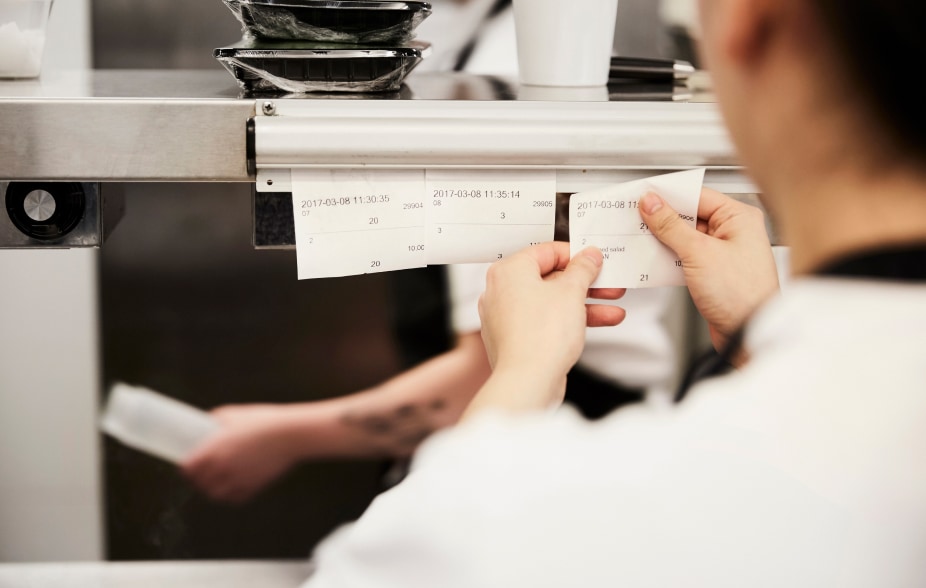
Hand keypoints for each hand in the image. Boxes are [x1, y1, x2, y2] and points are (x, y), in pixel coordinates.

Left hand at [182, 404, 301, 503]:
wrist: (291, 434)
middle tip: (199, 473)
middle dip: (197, 478)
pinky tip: (232, 486)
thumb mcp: (234, 413)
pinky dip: (230, 495)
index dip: (186, 467)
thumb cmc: (264, 421)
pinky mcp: (253, 486)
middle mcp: (222, 467)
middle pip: (199, 483)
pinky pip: (235, 499)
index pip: (188, 468)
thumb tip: (206, 423)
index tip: (188, 464)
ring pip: (215, 494)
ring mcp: (238, 479)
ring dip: (212, 489)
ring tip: (214, 482)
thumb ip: (215, 420)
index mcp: (214, 449)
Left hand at [472, 242, 624, 411]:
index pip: (547, 252)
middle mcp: (502, 291)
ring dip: (585, 303)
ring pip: (551, 301)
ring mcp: (506, 316)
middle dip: (586, 283)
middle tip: (608, 283)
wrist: (527, 382)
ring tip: (613, 305)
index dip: (576, 255)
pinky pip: (545, 321)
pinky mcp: (516, 338)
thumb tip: (588, 256)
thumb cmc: (540, 337)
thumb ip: (583, 269)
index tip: (595, 261)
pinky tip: (600, 321)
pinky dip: (570, 319)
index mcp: (509, 271)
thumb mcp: (571, 292)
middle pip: (550, 278)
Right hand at [640, 188, 779, 351]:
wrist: (749, 333)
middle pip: (690, 216)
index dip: (669, 196)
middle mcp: (734, 232)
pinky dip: (670, 257)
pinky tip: (654, 259)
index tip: (644, 197)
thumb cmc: (741, 295)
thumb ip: (671, 226)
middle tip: (637, 219)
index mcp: (739, 218)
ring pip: (686, 237)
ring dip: (664, 240)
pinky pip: (687, 256)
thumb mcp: (698, 253)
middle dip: (663, 219)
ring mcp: (724, 252)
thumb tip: (652, 204)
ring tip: (642, 239)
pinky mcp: (714, 271)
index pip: (697, 196)